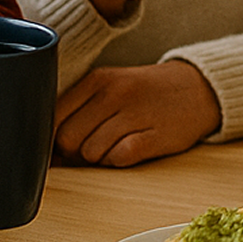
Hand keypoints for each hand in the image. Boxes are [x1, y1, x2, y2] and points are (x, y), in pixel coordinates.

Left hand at [54, 59, 220, 166]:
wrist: (199, 89)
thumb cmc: (145, 93)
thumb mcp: (110, 86)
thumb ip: (77, 109)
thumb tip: (43, 150)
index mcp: (98, 80)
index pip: (53, 117)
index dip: (51, 138)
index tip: (60, 145)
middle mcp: (115, 94)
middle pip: (68, 140)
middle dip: (74, 152)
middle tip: (93, 145)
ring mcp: (136, 114)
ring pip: (91, 153)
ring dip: (98, 158)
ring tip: (116, 144)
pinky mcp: (155, 136)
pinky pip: (118, 159)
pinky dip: (119, 161)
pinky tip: (131, 148)